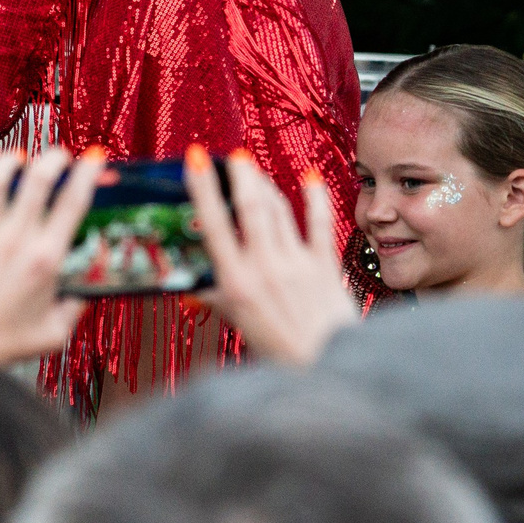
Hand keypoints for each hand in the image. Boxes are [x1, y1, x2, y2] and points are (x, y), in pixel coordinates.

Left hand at [0, 148, 102, 368]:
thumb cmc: (7, 344)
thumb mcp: (56, 332)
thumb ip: (74, 307)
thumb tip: (83, 290)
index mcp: (47, 259)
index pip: (73, 204)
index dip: (87, 175)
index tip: (94, 160)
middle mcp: (17, 242)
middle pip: (37, 182)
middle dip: (52, 159)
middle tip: (59, 155)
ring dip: (6, 163)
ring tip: (16, 158)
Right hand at [190, 148, 358, 365]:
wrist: (327, 366)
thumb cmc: (279, 350)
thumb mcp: (239, 324)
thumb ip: (218, 299)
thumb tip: (196, 285)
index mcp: (236, 282)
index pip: (214, 225)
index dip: (205, 189)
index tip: (196, 161)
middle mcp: (264, 267)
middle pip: (250, 209)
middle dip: (241, 177)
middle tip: (232, 156)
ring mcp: (296, 265)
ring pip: (278, 211)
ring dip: (266, 184)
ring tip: (255, 169)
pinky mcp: (325, 266)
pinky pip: (319, 225)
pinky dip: (314, 198)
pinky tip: (309, 178)